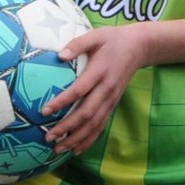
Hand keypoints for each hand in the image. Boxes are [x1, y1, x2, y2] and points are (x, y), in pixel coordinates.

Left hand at [42, 23, 149, 154]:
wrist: (139, 47)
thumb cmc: (113, 40)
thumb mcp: (96, 35)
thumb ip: (77, 44)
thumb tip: (59, 56)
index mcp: (100, 71)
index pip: (79, 90)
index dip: (62, 102)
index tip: (45, 111)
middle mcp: (106, 89)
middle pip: (86, 113)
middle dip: (67, 128)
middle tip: (48, 137)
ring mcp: (111, 99)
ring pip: (94, 124)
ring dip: (76, 138)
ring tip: (59, 149)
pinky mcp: (113, 104)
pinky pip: (101, 125)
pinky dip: (89, 139)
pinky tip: (76, 149)